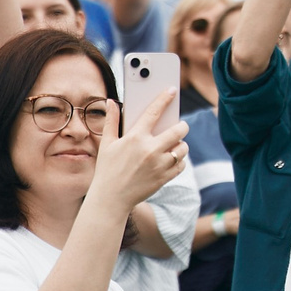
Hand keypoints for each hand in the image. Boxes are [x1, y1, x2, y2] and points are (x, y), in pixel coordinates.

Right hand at [90, 89, 188, 213]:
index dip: (164, 99)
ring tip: (173, 144)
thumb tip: (111, 102)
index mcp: (135, 138)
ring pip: (183, 148)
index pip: (154, 112)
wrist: (111, 199)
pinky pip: (181, 165)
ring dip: (181, 144)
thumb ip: (111, 121)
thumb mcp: (107, 144)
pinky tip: (171, 159)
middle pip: (178, 130)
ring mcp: (159, 165)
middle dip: (181, 125)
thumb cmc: (107, 170)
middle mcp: (150, 150)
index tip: (171, 90)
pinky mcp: (165, 178)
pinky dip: (179, 161)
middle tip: (178, 126)